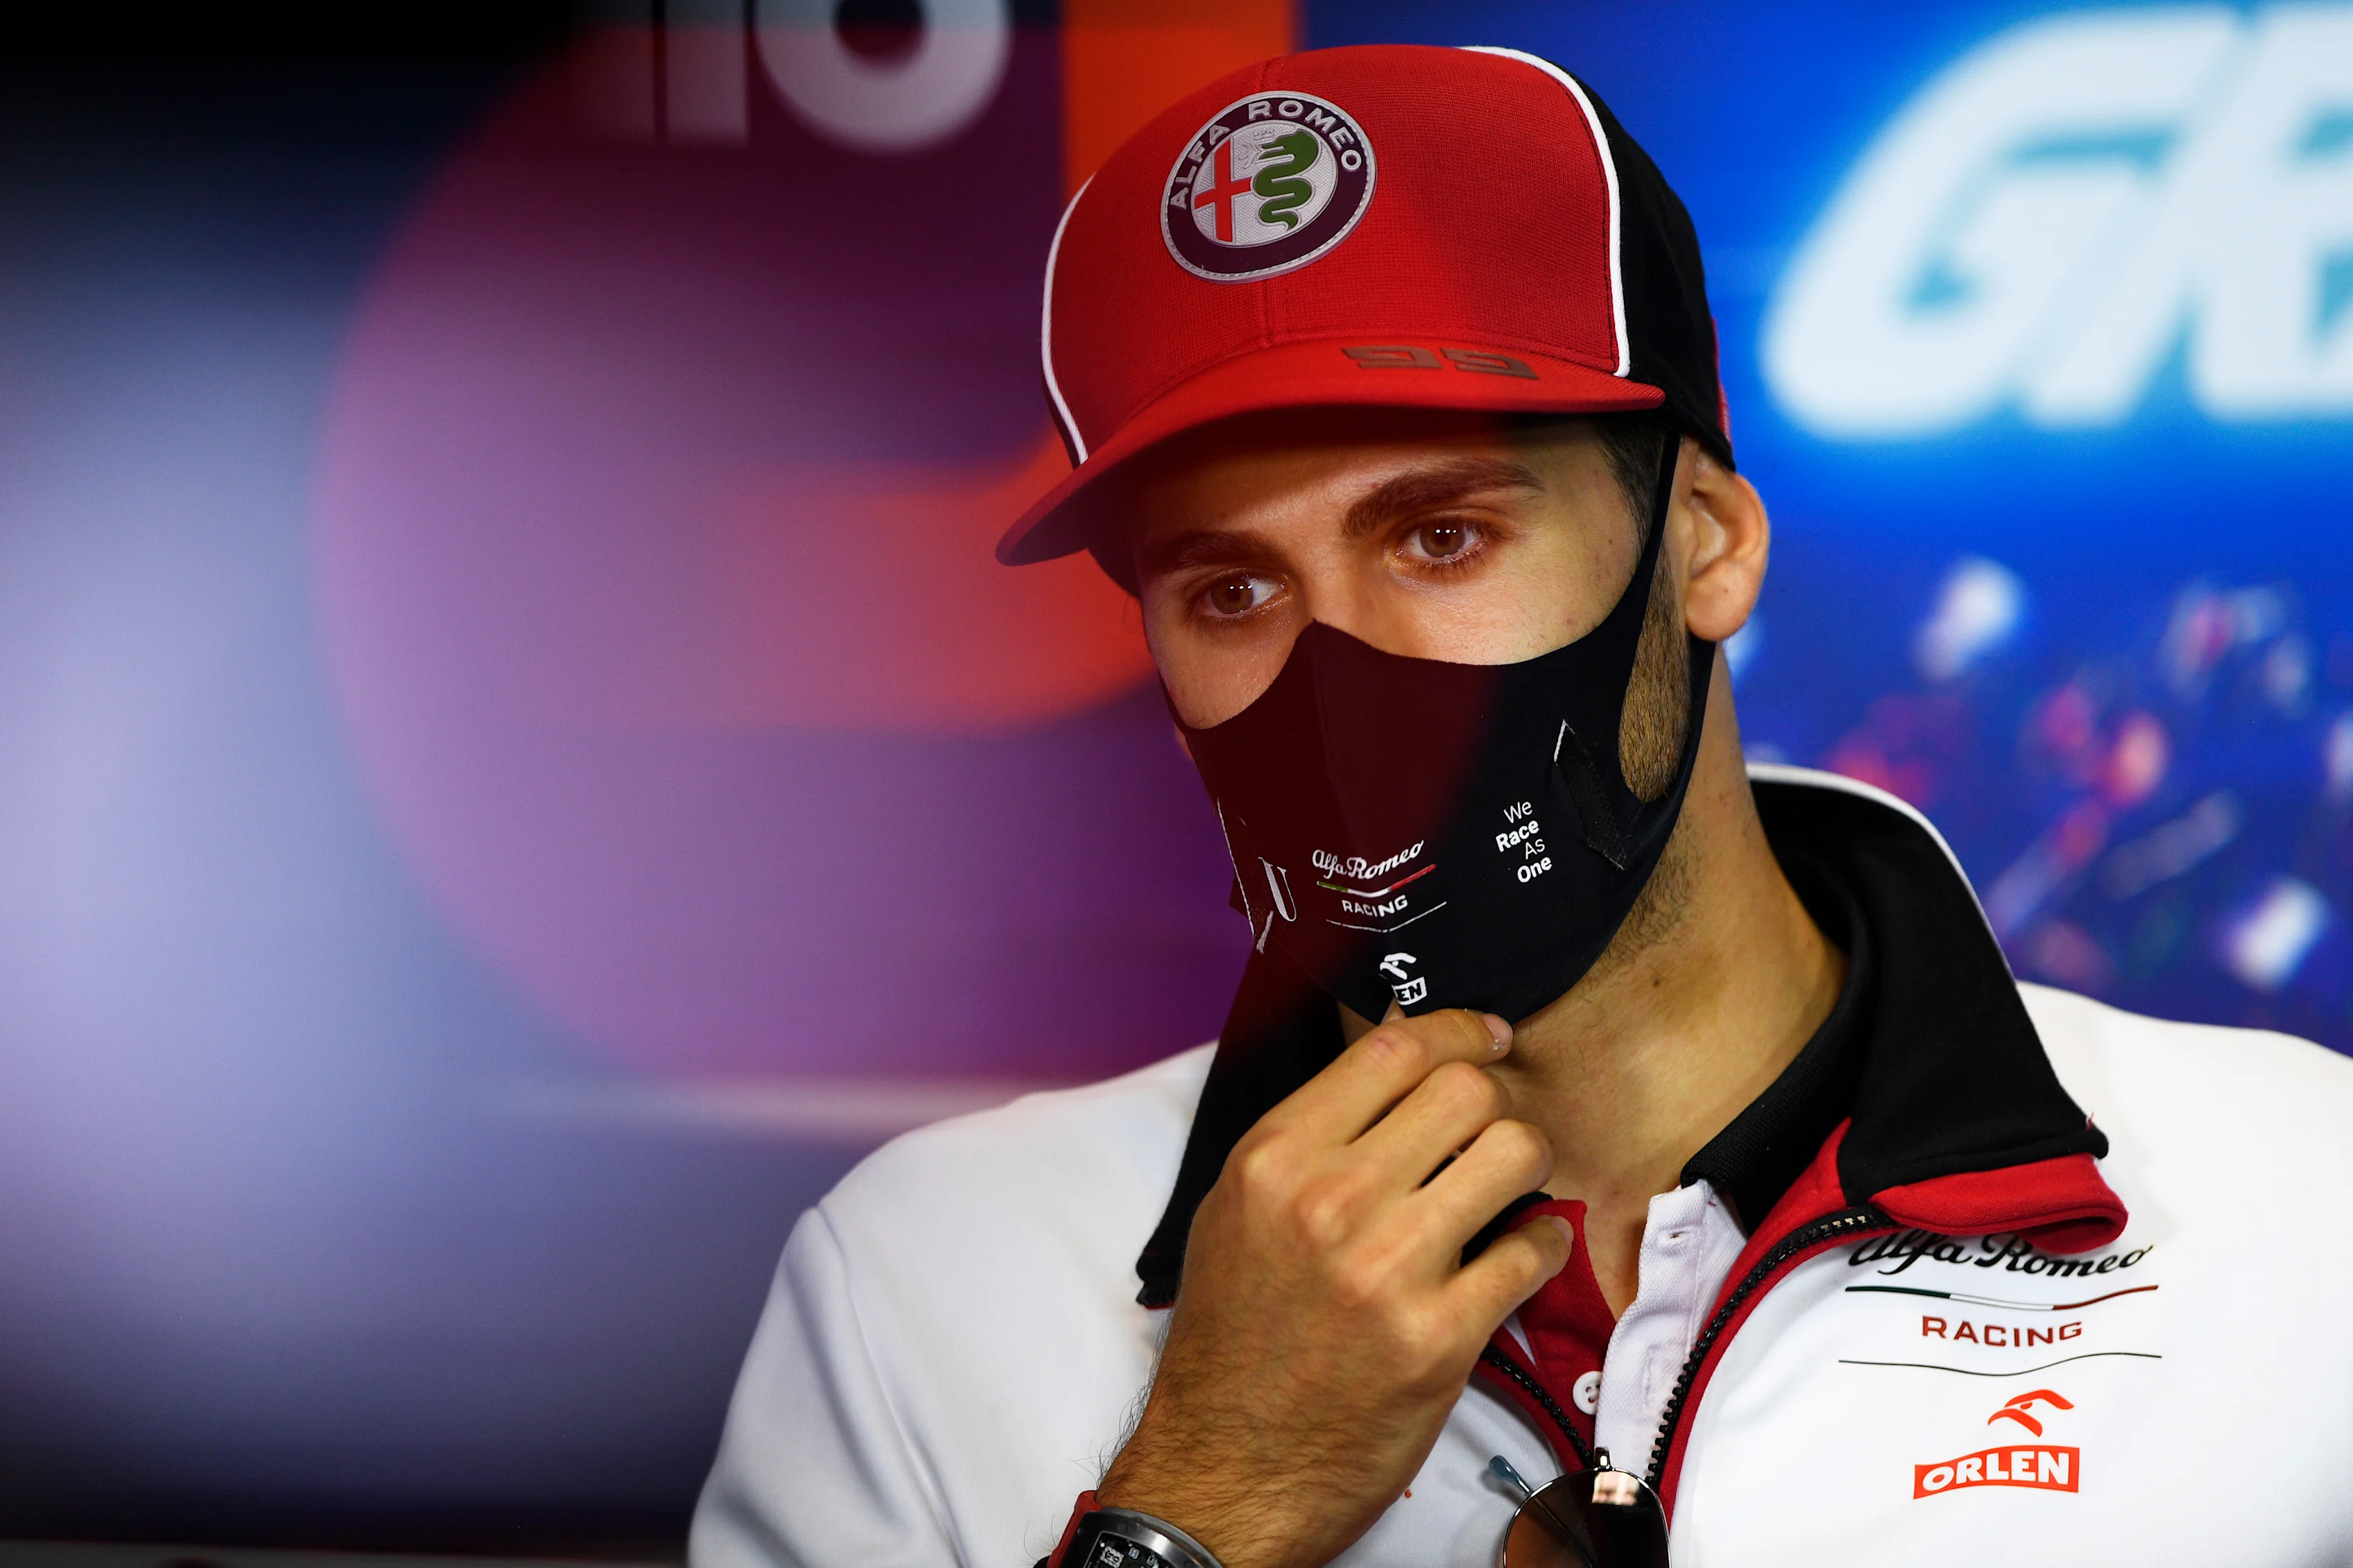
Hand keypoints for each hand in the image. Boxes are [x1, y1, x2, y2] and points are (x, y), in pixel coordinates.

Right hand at [1096, 1007, 1571, 1567]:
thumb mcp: (1237, 1211)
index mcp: (1275, 1158)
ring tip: (1515, 1186)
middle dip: (1496, 1100)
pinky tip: (1520, 1251)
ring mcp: (1389, 1269)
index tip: (1485, 1038)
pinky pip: (1532, 1249)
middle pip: (1464, 1092)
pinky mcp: (1440, 1337)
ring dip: (1529, 1162)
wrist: (1228, 1465)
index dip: (1455, 1031)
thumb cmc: (1234, 1337)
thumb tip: (1393, 1066)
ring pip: (1513, 1153)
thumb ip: (1309, 1138)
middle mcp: (1331, 1201)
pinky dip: (1542, 1241)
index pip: (1392, 1052)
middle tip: (1497, 1127)